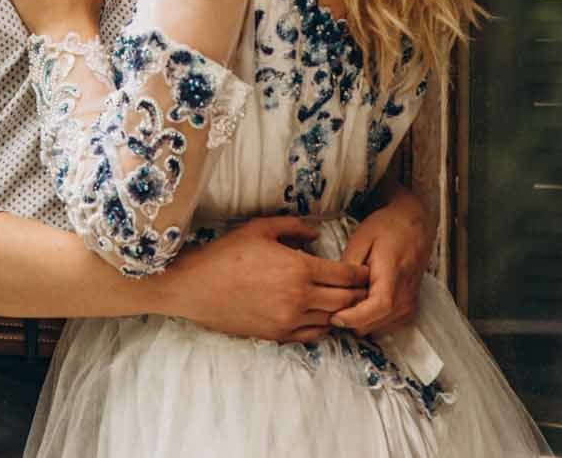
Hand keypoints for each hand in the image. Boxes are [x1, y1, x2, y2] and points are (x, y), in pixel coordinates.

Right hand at [156, 216, 366, 344]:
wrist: (195, 287)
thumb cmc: (226, 254)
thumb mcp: (260, 228)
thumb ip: (294, 227)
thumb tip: (316, 234)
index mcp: (299, 269)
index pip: (346, 275)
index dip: (360, 273)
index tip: (366, 270)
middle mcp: (299, 298)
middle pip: (345, 301)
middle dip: (358, 294)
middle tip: (363, 288)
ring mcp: (288, 320)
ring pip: (331, 320)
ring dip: (341, 312)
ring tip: (345, 303)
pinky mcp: (277, 335)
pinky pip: (311, 335)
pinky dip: (321, 326)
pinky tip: (320, 316)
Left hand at [329, 186, 429, 335]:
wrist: (414, 225)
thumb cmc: (388, 228)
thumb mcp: (361, 239)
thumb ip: (348, 268)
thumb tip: (334, 292)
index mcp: (393, 276)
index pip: (377, 308)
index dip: (353, 317)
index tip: (333, 317)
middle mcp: (405, 297)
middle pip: (371, 324)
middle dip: (349, 318)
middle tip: (333, 302)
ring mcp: (408, 307)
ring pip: (374, 329)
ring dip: (358, 319)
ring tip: (348, 298)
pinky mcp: (408, 311)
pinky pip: (382, 326)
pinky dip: (369, 319)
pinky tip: (361, 301)